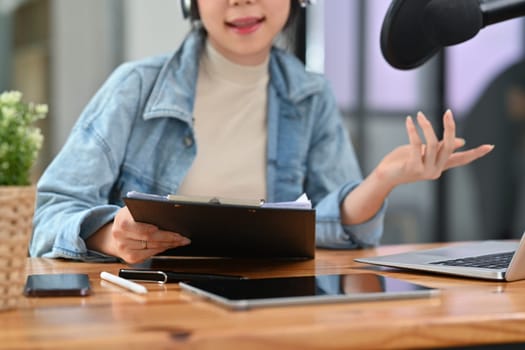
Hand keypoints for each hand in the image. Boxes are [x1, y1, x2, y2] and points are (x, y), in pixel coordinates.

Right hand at [86, 206, 190, 263]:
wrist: (113, 235)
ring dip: (169, 244)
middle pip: (150, 239)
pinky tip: (170, 245)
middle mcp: (120, 235)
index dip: (159, 230)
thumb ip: (147, 209)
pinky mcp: (130, 258)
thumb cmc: (128, 219)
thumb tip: (168, 208)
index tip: (174, 231)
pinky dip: (162, 250)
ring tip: (181, 241)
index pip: (143, 227)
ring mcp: (124, 248)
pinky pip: (150, 254)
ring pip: (153, 248)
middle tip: (183, 237)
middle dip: (170, 238)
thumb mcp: (133, 210)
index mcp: (122, 220)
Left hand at [373, 110, 493, 188]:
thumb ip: (439, 147)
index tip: (490, 146)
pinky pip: (416, 144)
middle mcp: (436, 170)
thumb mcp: (423, 152)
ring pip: (432, 144)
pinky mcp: (413, 168)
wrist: (384, 176)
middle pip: (449, 146)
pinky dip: (413, 130)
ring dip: (426, 126)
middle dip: (450, 128)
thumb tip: (462, 141)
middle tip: (448, 112)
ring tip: (420, 115)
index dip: (475, 153)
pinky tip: (409, 121)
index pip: (461, 159)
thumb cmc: (402, 162)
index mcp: (440, 166)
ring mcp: (425, 171)